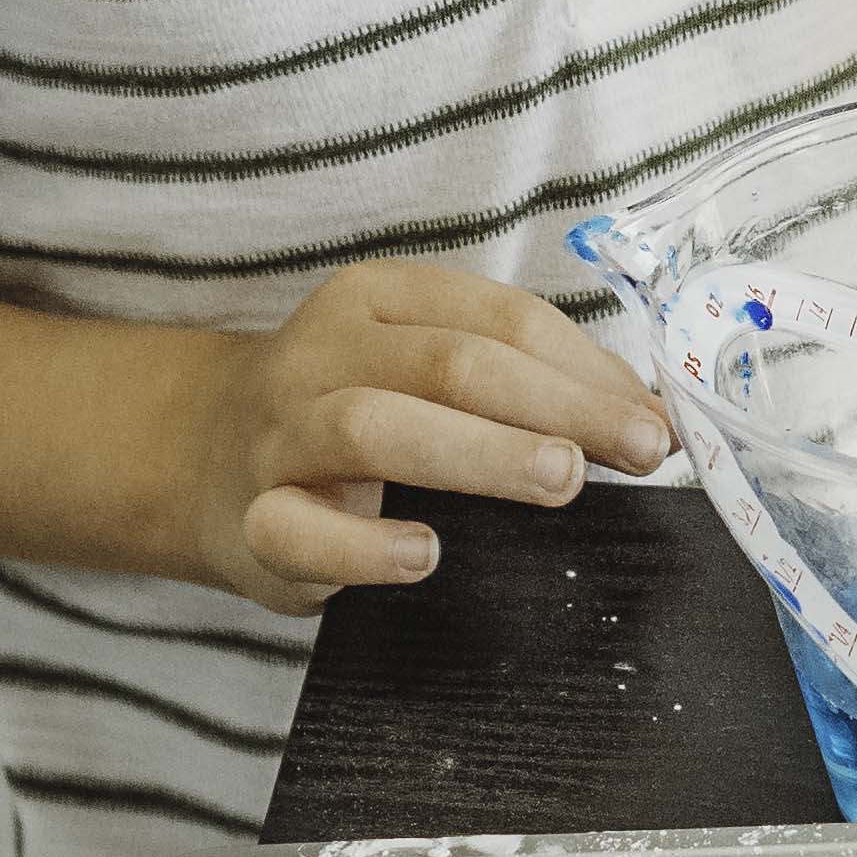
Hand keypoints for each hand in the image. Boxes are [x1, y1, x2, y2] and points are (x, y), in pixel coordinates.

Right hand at [175, 260, 670, 612]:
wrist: (201, 454)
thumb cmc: (348, 409)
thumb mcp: (420, 366)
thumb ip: (516, 380)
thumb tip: (642, 419)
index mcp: (378, 300)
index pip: (497, 318)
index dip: (585, 367)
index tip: (655, 418)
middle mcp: (324, 353)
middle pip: (448, 364)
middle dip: (554, 405)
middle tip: (632, 449)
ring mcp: (281, 434)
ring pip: (375, 426)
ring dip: (477, 452)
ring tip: (559, 480)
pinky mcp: (250, 519)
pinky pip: (299, 530)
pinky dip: (364, 546)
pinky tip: (424, 556)